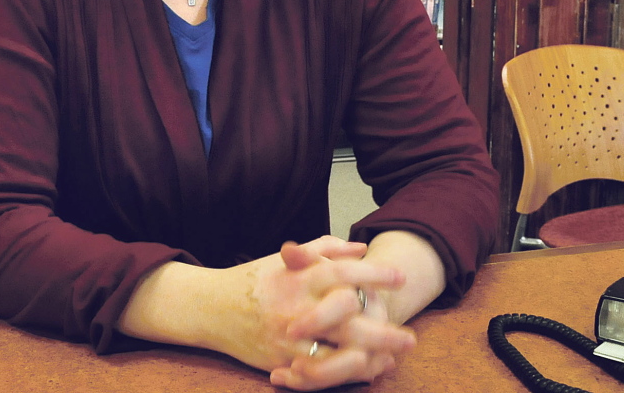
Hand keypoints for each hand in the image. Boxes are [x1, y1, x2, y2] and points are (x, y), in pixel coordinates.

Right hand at [212, 236, 410, 388]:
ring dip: (369, 359)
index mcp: (300, 276)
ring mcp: (289, 337)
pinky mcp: (281, 361)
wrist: (213, 307)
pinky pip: (317, 374)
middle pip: (346, 318)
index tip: (399, 278)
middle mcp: (296, 305)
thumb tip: (361, 248)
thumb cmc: (256, 279)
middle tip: (410, 336)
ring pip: (335, 352)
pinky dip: (344, 375)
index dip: (373, 274)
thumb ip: (324, 249)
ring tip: (391, 360)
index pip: (342, 272)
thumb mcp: (287, 258)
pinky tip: (364, 372)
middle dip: (382, 329)